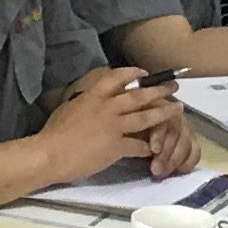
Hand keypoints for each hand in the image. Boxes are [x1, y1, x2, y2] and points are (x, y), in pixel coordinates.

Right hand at [42, 68, 185, 183]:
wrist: (50, 153)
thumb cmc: (53, 132)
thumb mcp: (69, 107)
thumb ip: (85, 102)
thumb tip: (90, 99)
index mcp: (93, 96)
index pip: (116, 77)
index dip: (132, 74)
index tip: (144, 73)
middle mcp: (107, 107)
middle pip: (138, 96)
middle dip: (158, 90)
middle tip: (173, 87)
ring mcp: (113, 126)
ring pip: (145, 117)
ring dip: (164, 113)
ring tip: (178, 110)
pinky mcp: (116, 146)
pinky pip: (138, 145)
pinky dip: (148, 146)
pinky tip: (157, 149)